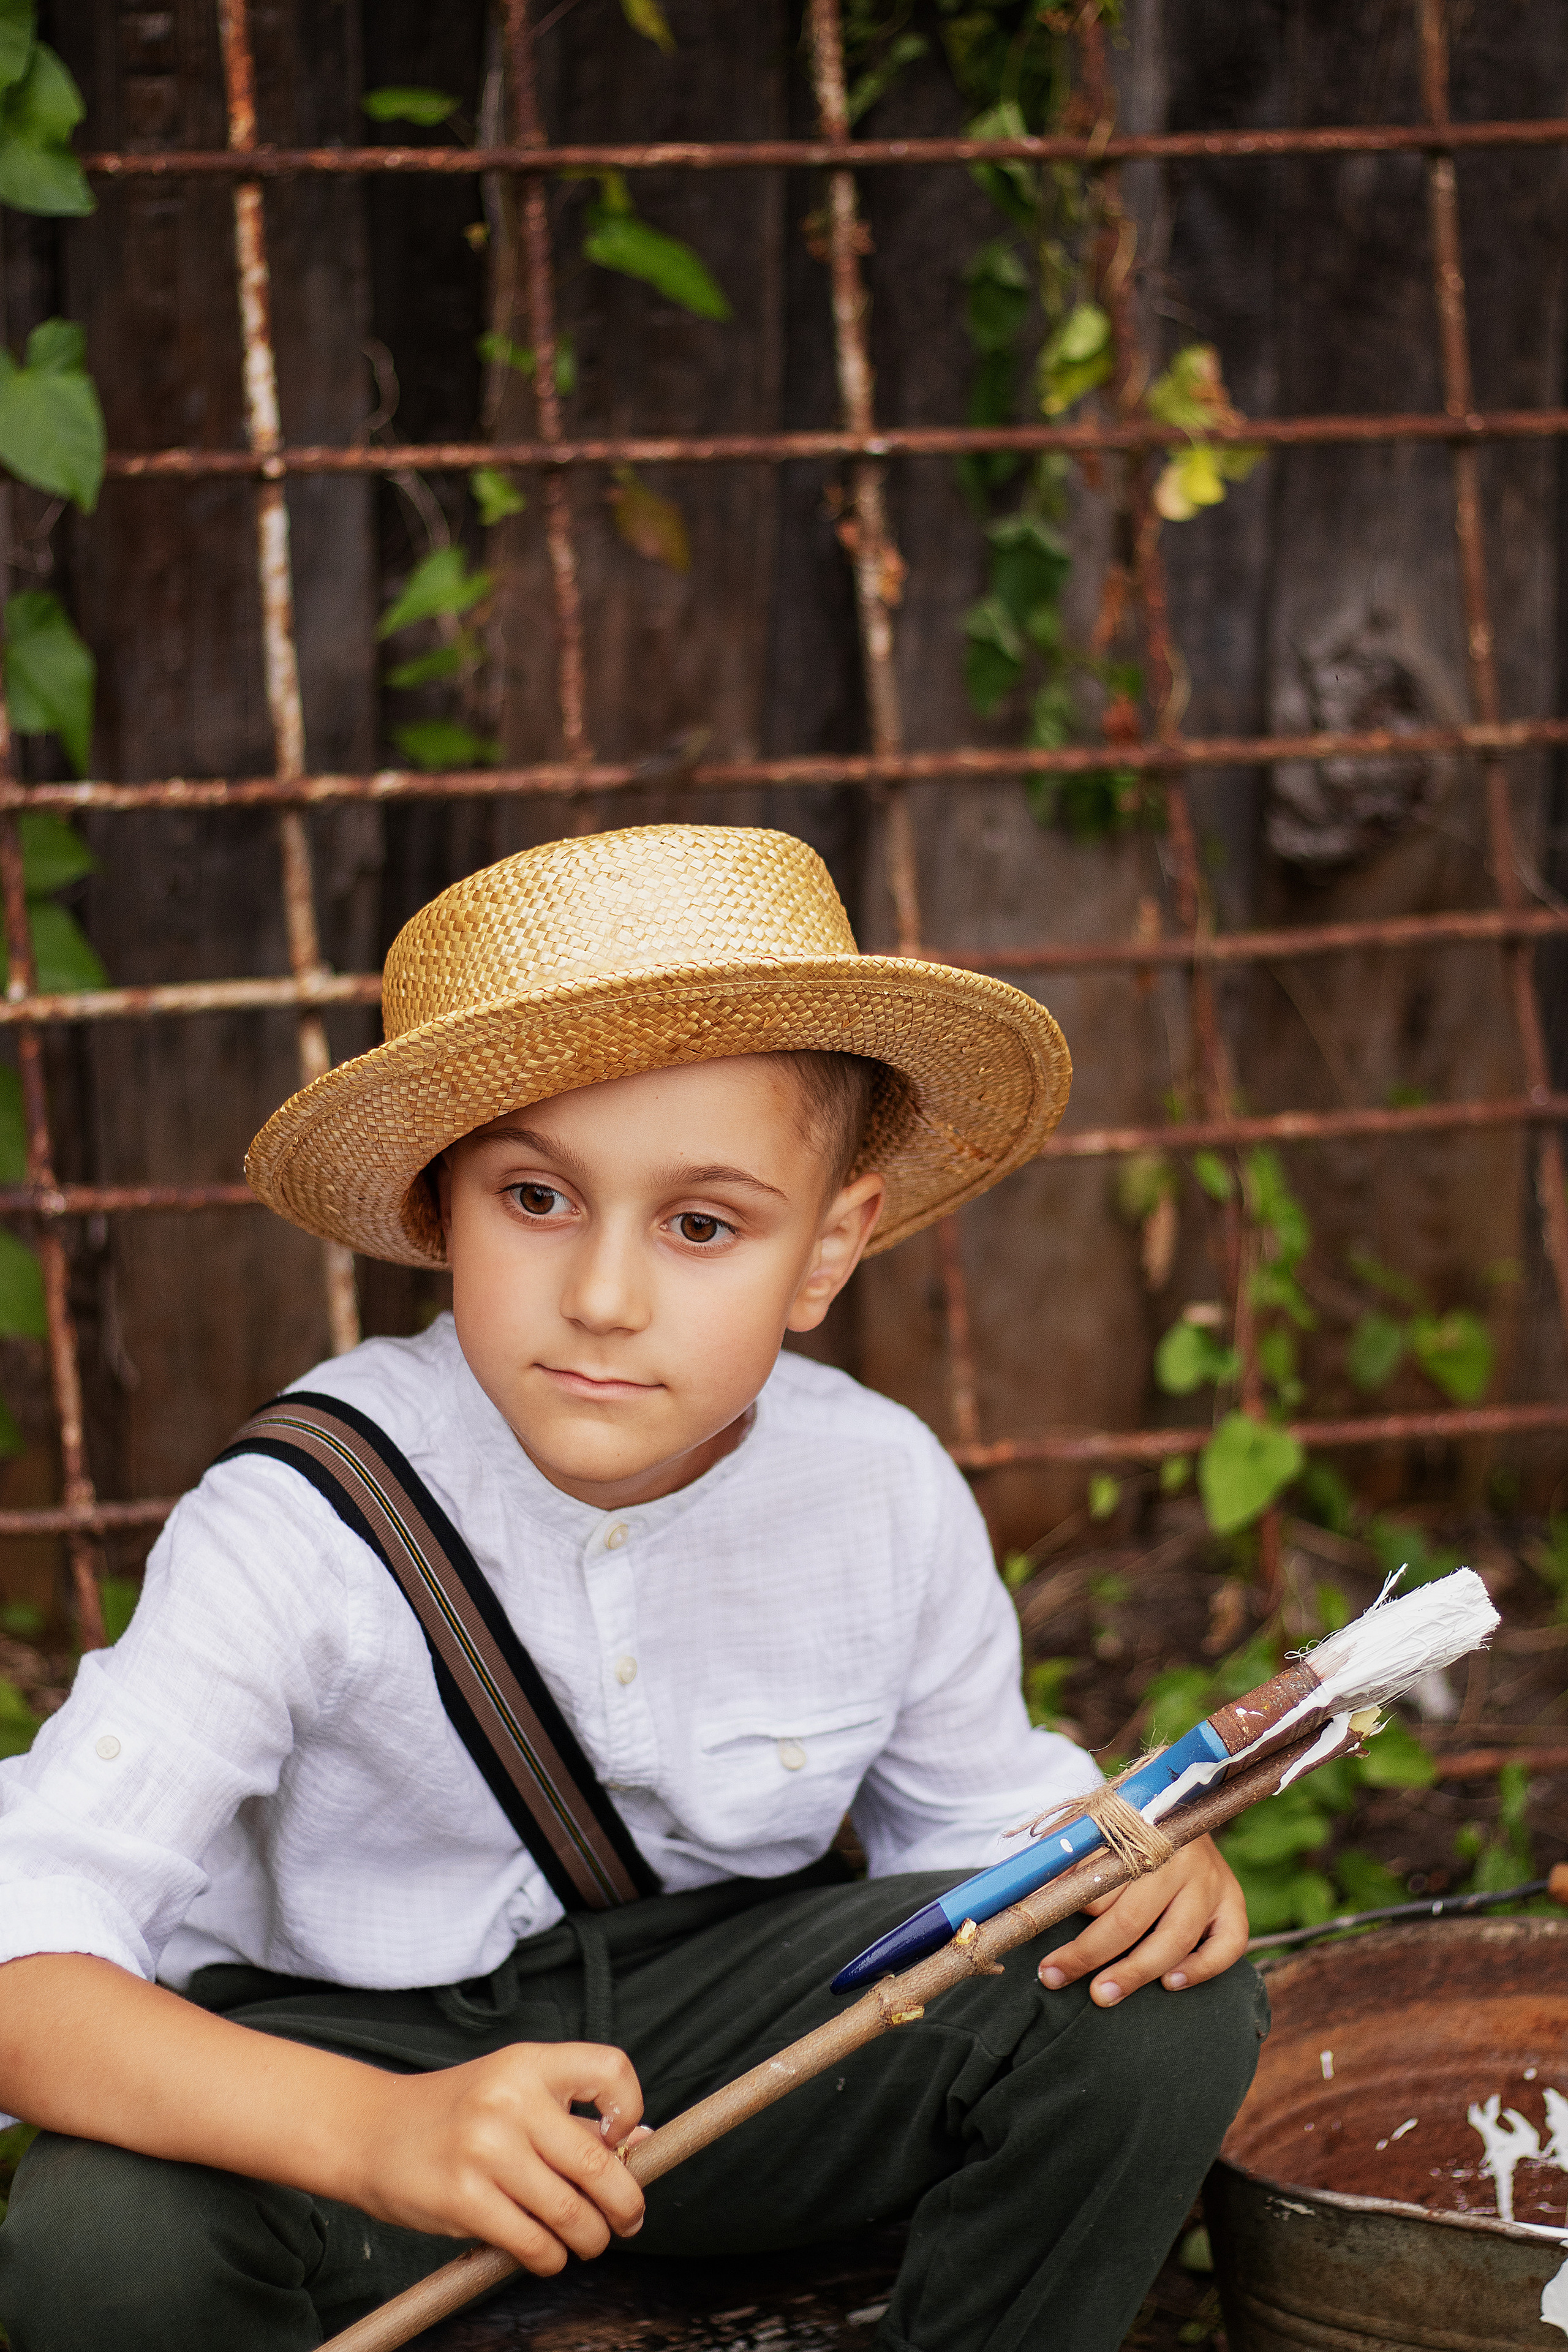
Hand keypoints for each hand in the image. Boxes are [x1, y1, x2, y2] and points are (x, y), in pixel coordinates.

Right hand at [351, 2040, 647, 2274]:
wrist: (370, 2131)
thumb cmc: (455, 2113)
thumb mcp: (513, 2089)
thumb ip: (574, 2113)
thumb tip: (646, 2141)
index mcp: (528, 2063)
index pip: (610, 2070)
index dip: (631, 2108)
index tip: (622, 2140)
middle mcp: (510, 2100)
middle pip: (599, 2164)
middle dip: (627, 2205)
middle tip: (629, 2220)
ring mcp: (485, 2150)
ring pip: (572, 2214)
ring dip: (591, 2240)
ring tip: (587, 2240)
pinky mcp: (463, 2200)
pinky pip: (533, 2244)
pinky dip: (550, 2258)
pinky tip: (545, 2252)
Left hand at [1036, 1836, 1247, 2008]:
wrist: (1182, 1804)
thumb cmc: (1126, 1826)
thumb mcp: (1092, 1828)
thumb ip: (1067, 1859)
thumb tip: (1032, 1897)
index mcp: (1142, 1835)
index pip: (1102, 1883)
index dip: (1069, 1916)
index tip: (1043, 1943)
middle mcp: (1182, 1858)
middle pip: (1134, 1918)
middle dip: (1091, 1954)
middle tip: (1058, 1978)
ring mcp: (1212, 1882)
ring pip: (1177, 1938)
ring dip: (1137, 1972)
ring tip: (1104, 1994)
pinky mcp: (1234, 1904)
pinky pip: (1228, 1945)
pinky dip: (1201, 1969)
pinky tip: (1171, 1984)